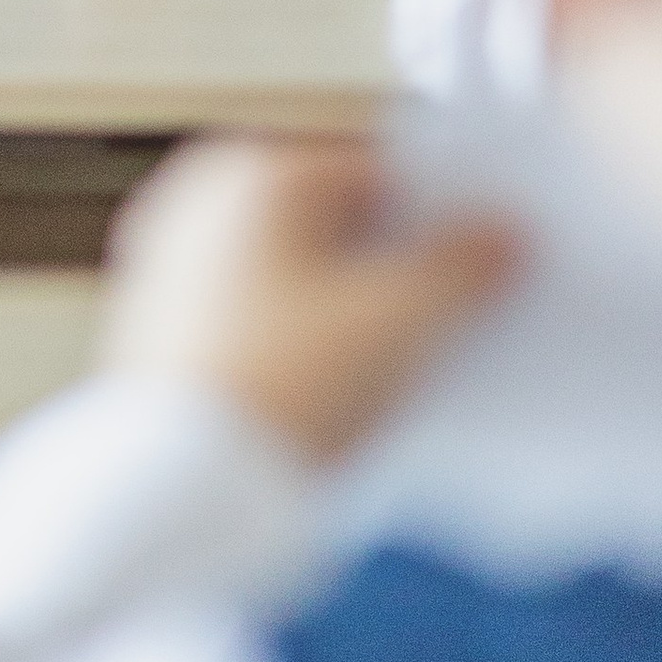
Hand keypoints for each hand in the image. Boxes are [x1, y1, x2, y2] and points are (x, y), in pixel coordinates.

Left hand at [101, 137, 523, 465]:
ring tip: (389, 366)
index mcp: (254, 171)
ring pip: (294, 270)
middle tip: (446, 319)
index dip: (441, 218)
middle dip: (391, 264)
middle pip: (333, 219)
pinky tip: (330, 389)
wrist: (179, 492)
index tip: (484, 262)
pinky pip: (254, 314)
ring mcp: (171, 264)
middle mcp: (198, 200)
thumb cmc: (276, 390)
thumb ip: (463, 267)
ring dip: (346, 306)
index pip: (378, 169)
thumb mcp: (399, 323)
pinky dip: (297, 337)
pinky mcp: (161, 328)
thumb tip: (499, 236)